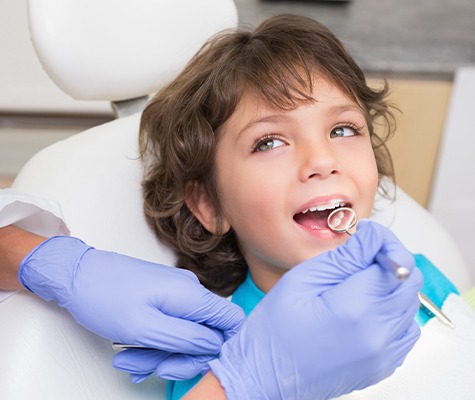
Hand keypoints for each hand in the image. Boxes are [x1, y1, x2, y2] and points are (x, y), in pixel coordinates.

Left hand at [19, 236, 244, 379]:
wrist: (76, 275)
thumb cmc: (104, 296)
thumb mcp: (145, 328)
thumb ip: (186, 338)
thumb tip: (215, 345)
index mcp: (190, 294)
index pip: (232, 319)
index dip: (223, 346)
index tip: (199, 362)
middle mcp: (188, 292)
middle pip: (205, 334)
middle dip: (179, 357)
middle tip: (153, 368)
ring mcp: (175, 295)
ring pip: (183, 335)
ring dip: (159, 354)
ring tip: (129, 360)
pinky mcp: (161, 298)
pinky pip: (168, 327)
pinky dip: (152, 344)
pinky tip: (131, 353)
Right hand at [208, 220, 422, 399]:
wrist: (265, 374)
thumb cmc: (275, 330)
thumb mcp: (302, 279)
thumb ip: (344, 257)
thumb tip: (373, 236)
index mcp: (354, 308)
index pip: (397, 262)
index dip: (384, 243)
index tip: (367, 239)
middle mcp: (377, 335)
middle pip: (410, 282)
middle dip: (389, 261)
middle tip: (360, 258)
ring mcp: (383, 355)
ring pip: (409, 304)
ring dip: (390, 287)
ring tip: (357, 286)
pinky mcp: (382, 366)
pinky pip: (405, 330)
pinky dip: (391, 312)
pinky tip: (364, 310)